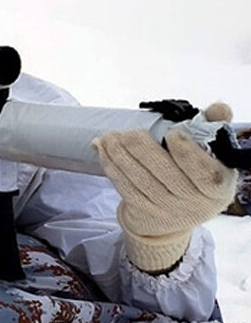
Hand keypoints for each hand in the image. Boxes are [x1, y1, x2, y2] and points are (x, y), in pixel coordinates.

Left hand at [94, 128, 236, 272]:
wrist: (179, 213)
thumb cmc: (196, 174)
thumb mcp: (213, 155)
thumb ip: (214, 128)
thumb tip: (219, 108)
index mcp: (217, 187)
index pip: (204, 173)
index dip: (187, 153)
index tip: (173, 133)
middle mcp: (193, 202)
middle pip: (165, 174)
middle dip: (142, 150)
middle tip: (128, 132)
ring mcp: (167, 209)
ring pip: (140, 181)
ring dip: (119, 156)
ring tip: (108, 137)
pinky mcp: (144, 211)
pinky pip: (125, 188)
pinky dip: (111, 168)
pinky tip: (102, 151)